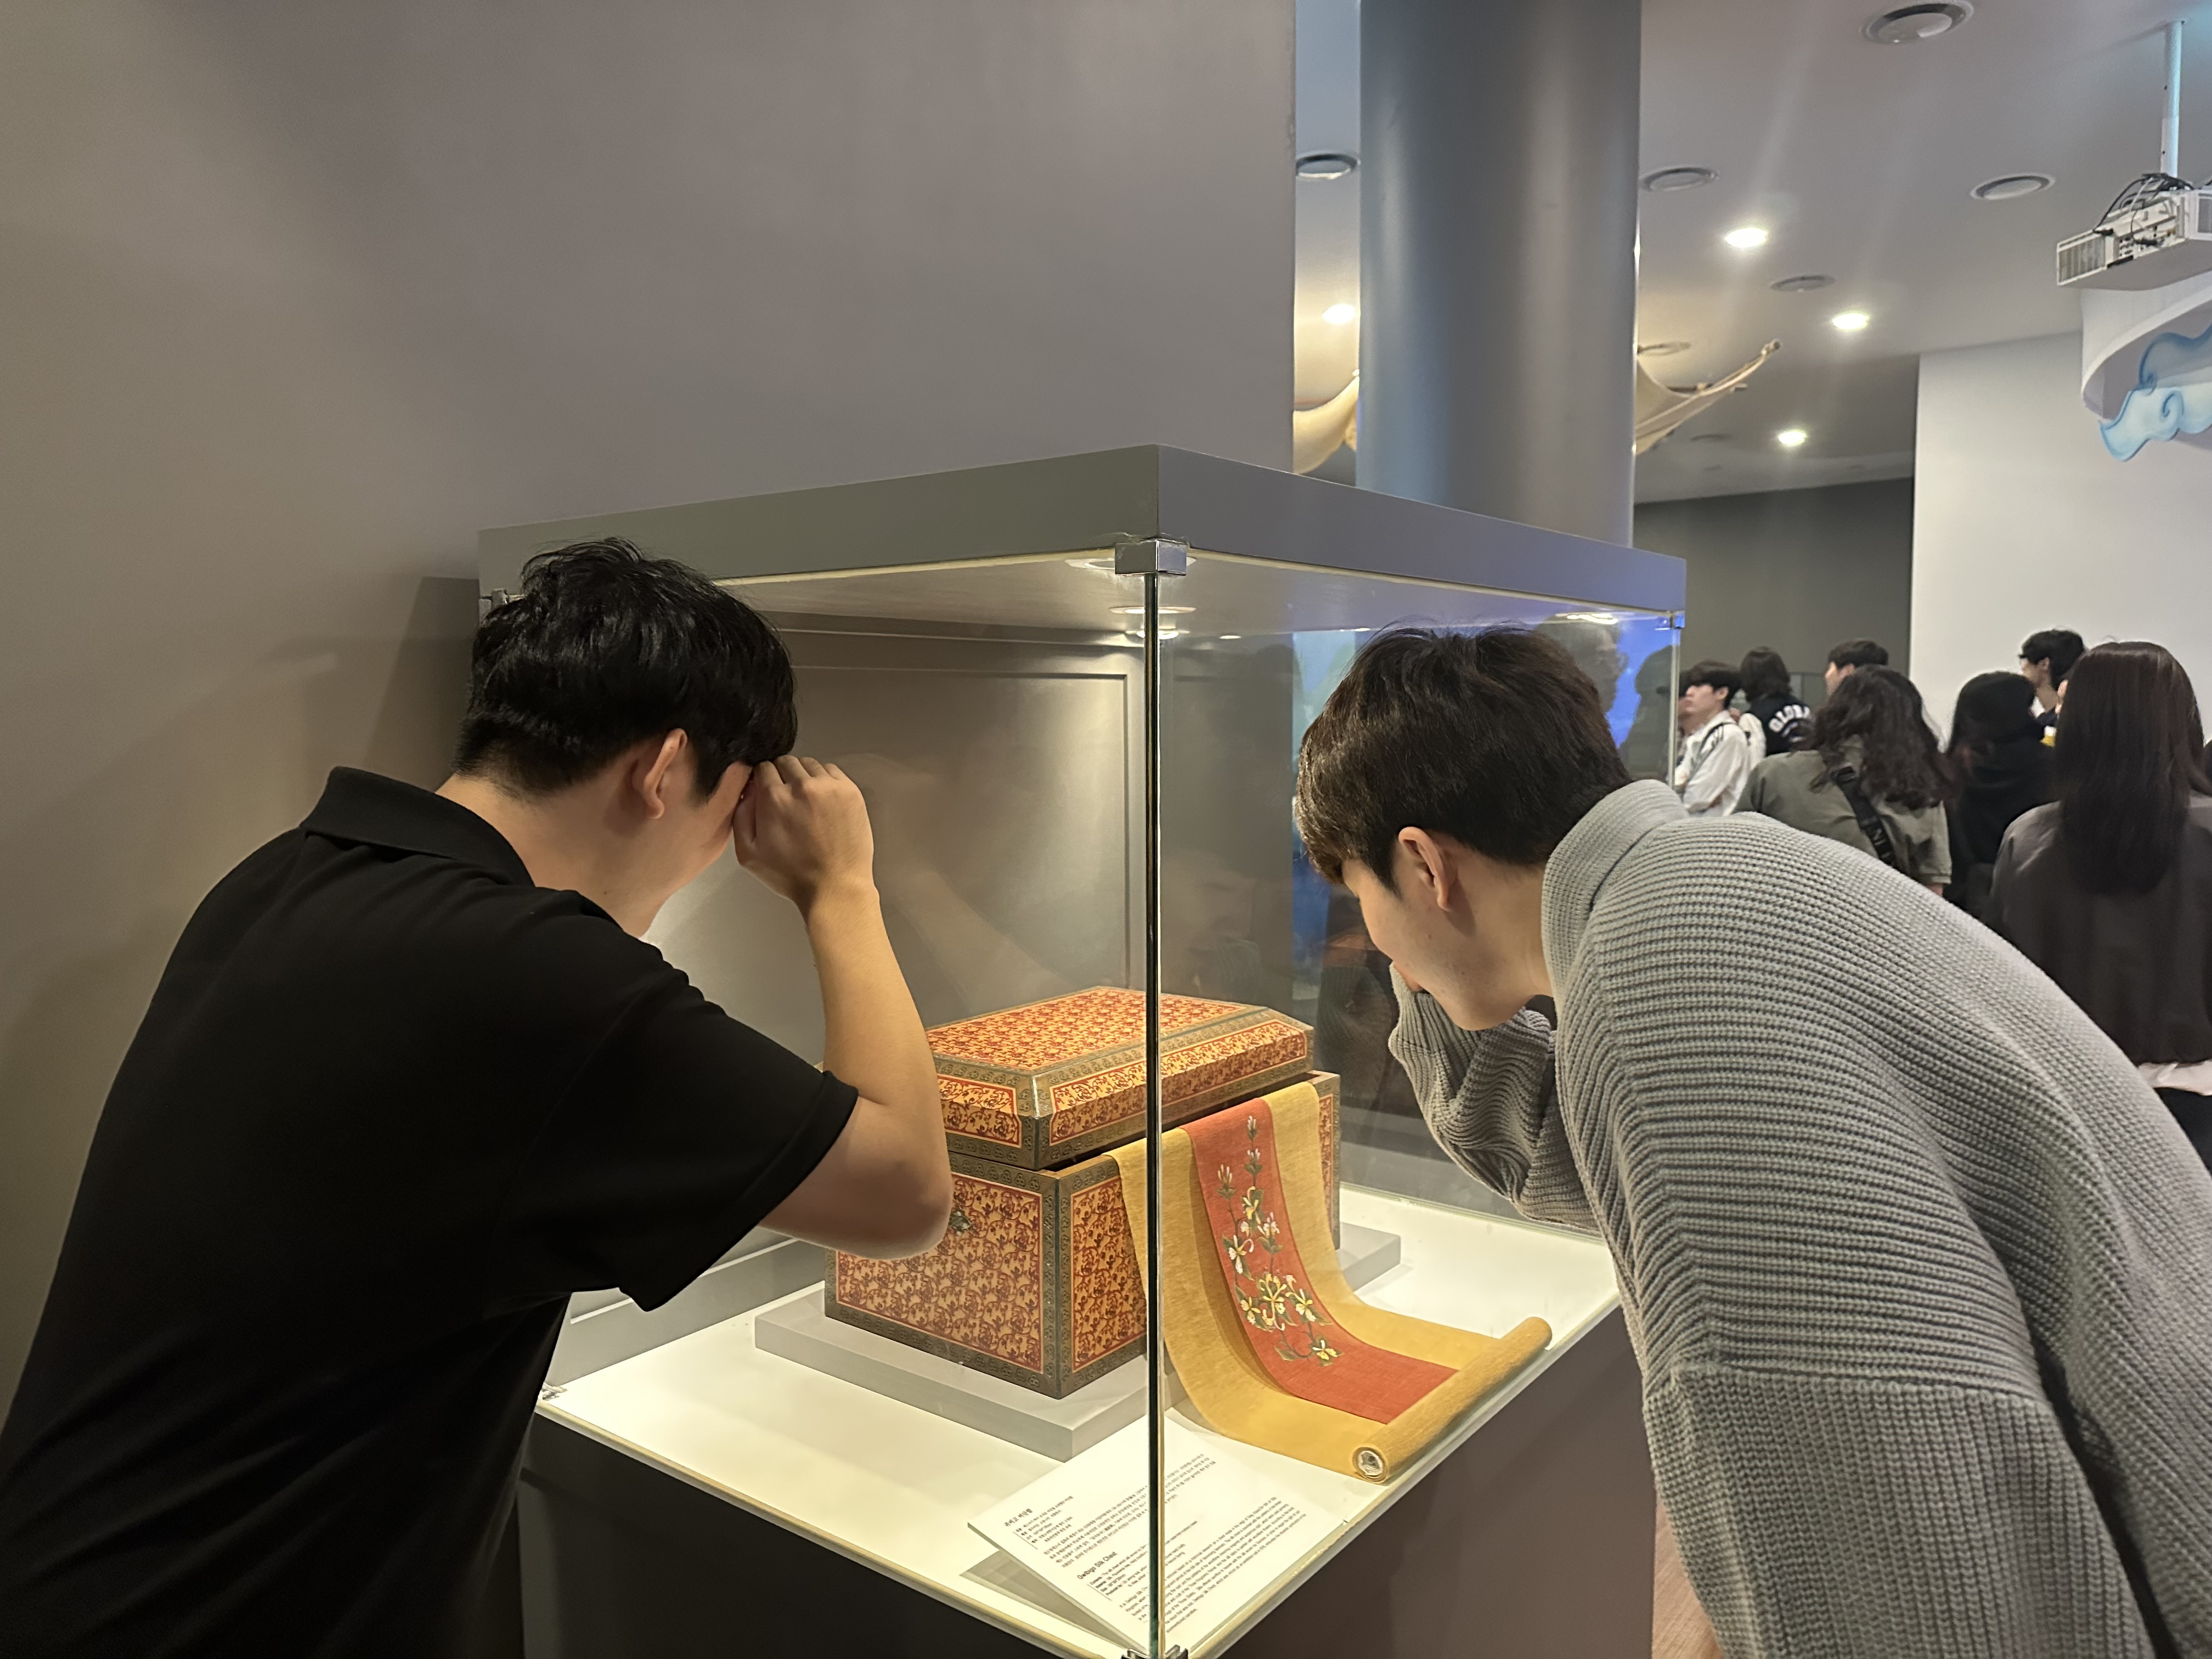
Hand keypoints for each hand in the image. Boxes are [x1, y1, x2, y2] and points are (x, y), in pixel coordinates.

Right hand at [733, 756, 874, 913]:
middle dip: (781, 775)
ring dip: (803, 776)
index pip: (763, 767)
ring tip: (805, 800)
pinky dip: (824, 779)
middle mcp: (802, 786)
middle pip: (786, 762)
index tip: (765, 790)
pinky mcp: (850, 791)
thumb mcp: (749, 854)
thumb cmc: (793, 875)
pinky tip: (822, 800)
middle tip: (785, 797)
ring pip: (809, 764)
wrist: (835, 886)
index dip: (762, 778)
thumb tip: (746, 791)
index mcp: (775, 798)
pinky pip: (831, 770)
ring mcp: (829, 787)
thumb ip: (740, 816)